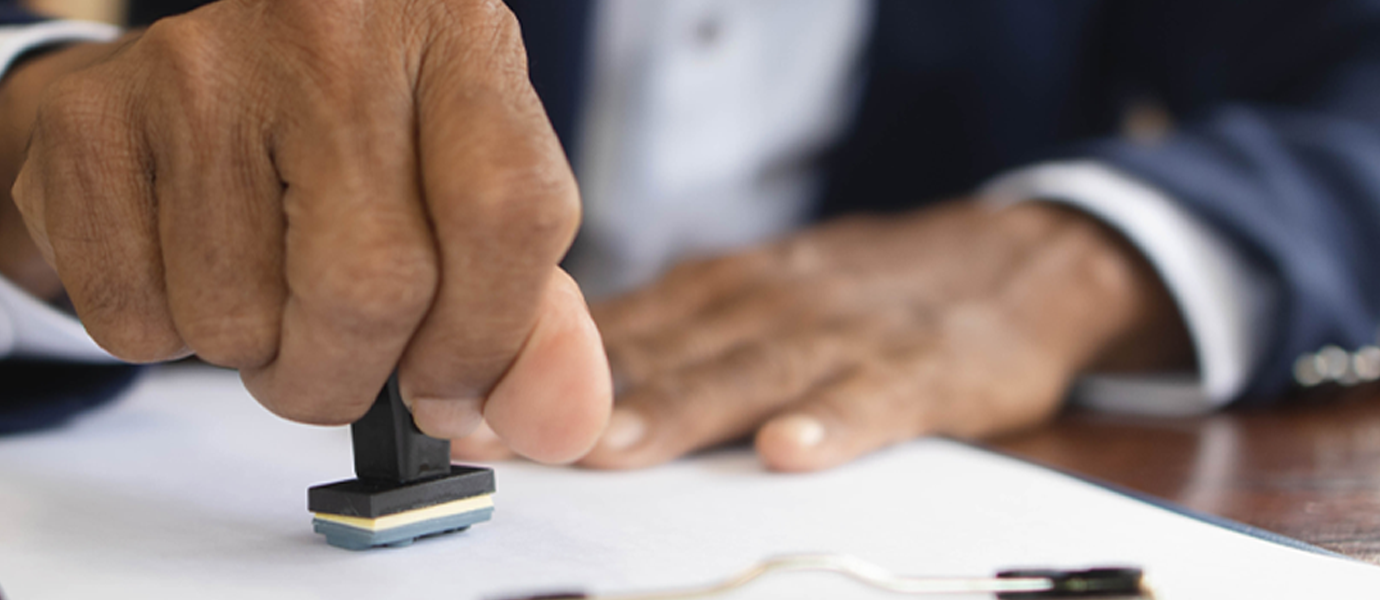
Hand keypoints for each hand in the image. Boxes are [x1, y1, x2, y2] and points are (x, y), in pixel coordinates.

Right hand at [0, 0, 610, 462]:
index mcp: (453, 30)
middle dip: (352, 376)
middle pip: (370, 288)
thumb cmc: (356, 144)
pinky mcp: (92, 122)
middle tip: (338, 354)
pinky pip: (136, 322)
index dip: (485, 340)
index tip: (449, 383)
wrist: (199, 73)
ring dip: (255, 355)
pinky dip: (164, 336)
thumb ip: (535, 318)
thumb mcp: (470, 196)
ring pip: (239, 323)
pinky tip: (185, 254)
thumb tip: (558, 427)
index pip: (506, 213)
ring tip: (260, 279)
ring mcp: (197, 67)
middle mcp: (329, 28)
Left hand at [454, 201, 1190, 469]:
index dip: (528, 368)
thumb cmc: (864, 291)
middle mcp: (768, 301)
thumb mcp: (756, 294)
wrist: (1015, 258)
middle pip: (662, 353)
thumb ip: (667, 336)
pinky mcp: (924, 370)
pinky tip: (790, 450)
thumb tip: (545, 372)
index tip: (455, 403)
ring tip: (612, 447)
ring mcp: (843, 334)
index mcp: (721, 289)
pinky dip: (833, 422)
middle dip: (572, 396)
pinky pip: (875, 398)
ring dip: (678, 410)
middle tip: (497, 432)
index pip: (612, 331)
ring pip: (750, 372)